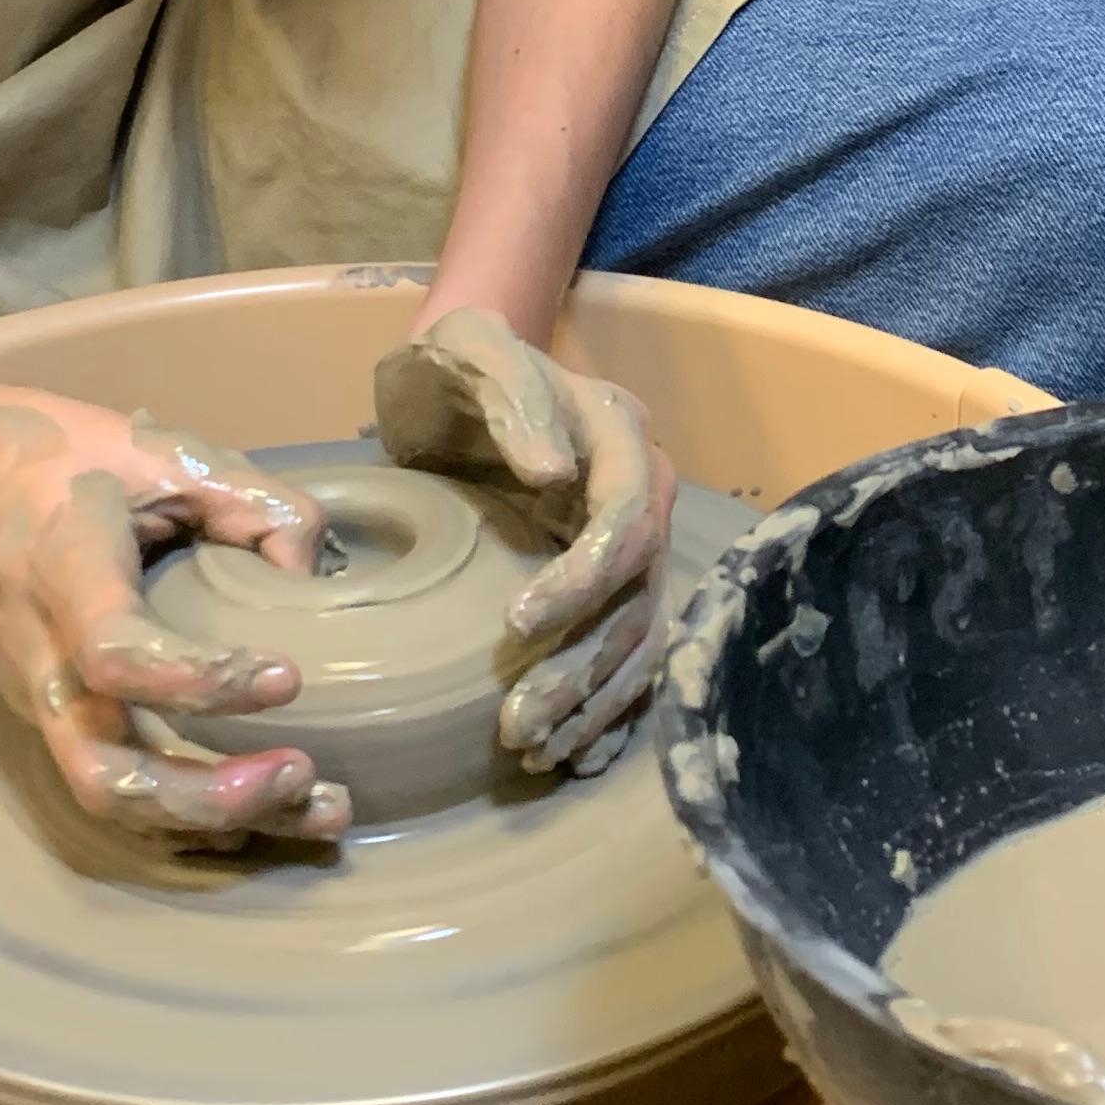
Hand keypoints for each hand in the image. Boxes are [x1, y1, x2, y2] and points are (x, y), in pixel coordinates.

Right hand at [0, 372, 349, 844]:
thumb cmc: (49, 455)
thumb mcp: (157, 449)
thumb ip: (250, 500)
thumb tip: (313, 571)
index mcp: (63, 581)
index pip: (118, 658)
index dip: (204, 683)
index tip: (288, 675)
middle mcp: (42, 662)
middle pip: (107, 775)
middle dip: (209, 798)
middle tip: (303, 774)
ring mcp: (41, 702)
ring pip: (114, 797)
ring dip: (215, 821)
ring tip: (316, 808)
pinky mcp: (54, 717)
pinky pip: (118, 783)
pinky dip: (193, 812)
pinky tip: (270, 805)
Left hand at [373, 309, 674, 775]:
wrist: (460, 379)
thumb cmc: (457, 362)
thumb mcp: (471, 351)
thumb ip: (513, 397)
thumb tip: (554, 474)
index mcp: (623, 437)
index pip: (628, 521)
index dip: (583, 579)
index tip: (515, 622)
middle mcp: (646, 494)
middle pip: (637, 597)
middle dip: (582, 667)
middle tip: (515, 723)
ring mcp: (635, 544)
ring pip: (638, 638)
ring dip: (593, 702)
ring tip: (535, 751)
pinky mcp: (612, 582)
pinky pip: (628, 654)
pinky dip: (606, 708)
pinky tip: (572, 753)